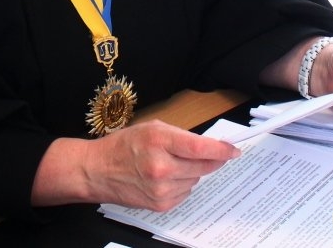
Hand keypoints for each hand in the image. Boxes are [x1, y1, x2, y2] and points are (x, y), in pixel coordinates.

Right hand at [32, 120, 240, 211]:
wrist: (98, 171)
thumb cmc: (124, 146)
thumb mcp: (153, 128)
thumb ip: (181, 136)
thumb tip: (211, 146)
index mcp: (159, 140)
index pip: (201, 147)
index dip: (222, 150)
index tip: (234, 150)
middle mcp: (161, 166)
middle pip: (203, 165)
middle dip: (209, 159)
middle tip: (206, 154)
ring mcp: (161, 188)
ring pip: (196, 179)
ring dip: (192, 171)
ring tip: (170, 164)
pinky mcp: (161, 204)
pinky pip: (185, 192)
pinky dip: (182, 184)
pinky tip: (165, 177)